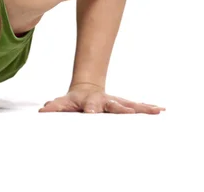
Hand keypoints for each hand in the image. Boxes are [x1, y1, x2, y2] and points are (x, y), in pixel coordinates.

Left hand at [38, 84, 164, 113]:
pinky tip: (160, 109)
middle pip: (114, 104)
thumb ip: (54, 108)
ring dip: (141, 107)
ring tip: (155, 110)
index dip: (91, 109)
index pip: (90, 106)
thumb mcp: (63, 103)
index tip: (92, 113)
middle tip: (129, 112)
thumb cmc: (74, 101)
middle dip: (121, 108)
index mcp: (90, 102)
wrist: (86, 90)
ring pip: (130, 104)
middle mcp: (105, 101)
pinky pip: (137, 106)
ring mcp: (116, 101)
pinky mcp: (124, 104)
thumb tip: (43, 111)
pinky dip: (148, 108)